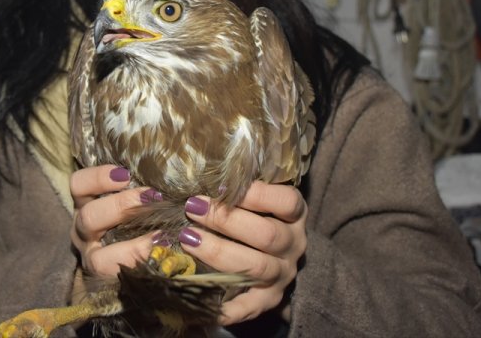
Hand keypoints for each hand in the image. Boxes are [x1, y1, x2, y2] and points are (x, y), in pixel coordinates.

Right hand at [70, 164, 155, 277]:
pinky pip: (118, 279)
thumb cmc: (130, 219)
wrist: (121, 263)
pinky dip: (140, 268)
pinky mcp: (105, 281)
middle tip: (151, 198)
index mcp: (85, 205)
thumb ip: (135, 189)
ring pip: (99, 258)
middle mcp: (82, 231)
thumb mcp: (125, 200)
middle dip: (121, 207)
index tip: (125, 174)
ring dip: (133, 246)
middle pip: (89, 217)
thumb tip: (163, 172)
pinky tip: (161, 256)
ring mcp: (91, 259)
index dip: (98, 177)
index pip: (79, 185)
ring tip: (160, 236)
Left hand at [180, 181, 306, 324]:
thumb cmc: (255, 215)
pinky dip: (228, 307)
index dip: (256, 194)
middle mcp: (292, 246)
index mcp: (293, 216)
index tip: (220, 187)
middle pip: (267, 235)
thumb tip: (200, 173)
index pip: (287, 202)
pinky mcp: (268, 299)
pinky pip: (249, 307)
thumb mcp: (255, 198)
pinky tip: (201, 295)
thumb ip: (237, 189)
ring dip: (219, 252)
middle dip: (225, 221)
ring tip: (187, 239)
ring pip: (257, 267)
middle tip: (191, 207)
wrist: (273, 256)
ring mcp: (282, 275)